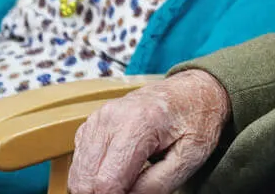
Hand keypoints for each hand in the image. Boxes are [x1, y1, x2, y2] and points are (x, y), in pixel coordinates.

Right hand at [69, 70, 230, 193]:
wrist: (194, 91)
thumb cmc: (197, 120)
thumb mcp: (190, 157)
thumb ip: (156, 185)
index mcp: (139, 123)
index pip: (107, 182)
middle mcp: (111, 117)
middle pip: (86, 180)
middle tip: (133, 191)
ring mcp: (98, 118)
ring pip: (78, 173)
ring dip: (97, 187)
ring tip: (128, 182)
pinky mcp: (92, 124)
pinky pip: (80, 162)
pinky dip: (93, 175)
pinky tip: (118, 171)